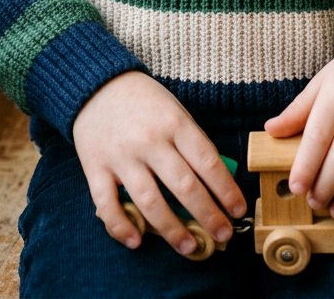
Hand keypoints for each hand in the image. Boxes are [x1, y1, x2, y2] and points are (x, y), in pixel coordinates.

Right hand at [72, 71, 246, 254]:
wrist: (96, 85)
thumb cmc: (143, 100)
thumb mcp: (174, 110)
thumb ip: (191, 142)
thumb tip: (216, 181)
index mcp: (174, 123)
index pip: (207, 161)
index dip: (226, 190)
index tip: (238, 210)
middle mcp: (150, 140)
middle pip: (184, 186)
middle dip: (208, 215)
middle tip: (222, 236)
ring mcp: (122, 156)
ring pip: (150, 201)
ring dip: (172, 230)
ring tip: (190, 248)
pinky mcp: (95, 167)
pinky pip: (108, 205)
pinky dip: (122, 226)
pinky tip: (137, 241)